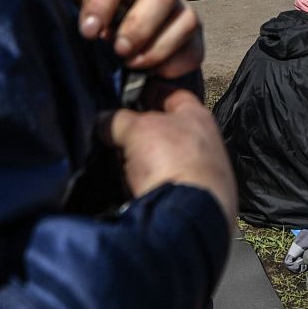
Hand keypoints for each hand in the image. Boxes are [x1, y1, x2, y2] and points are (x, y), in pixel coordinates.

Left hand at [78, 0, 203, 79]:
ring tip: (134, 64)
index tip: (89, 32)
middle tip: (120, 50)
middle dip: (140, 25)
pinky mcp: (196, 36)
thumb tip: (97, 34)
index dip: (101, 3)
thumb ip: (95, 25)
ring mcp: (182, 9)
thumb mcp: (96, 22)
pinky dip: (173, 65)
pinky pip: (193, 51)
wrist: (136, 45)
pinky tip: (153, 72)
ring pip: (186, 20)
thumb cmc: (109, 28)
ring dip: (158, 48)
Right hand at [107, 88, 237, 223]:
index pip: (171, 94)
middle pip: (165, 129)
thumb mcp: (137, 129)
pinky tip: (130, 188)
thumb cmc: (171, 160)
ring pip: (163, 160)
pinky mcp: (191, 202)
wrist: (187, 217)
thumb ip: (118, 120)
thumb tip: (103, 121)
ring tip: (116, 162)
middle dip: (140, 130)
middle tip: (112, 130)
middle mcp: (204, 143)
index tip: (128, 92)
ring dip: (141, 161)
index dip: (148, 91)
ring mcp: (201, 175)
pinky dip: (146, 185)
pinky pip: (162, 186)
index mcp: (197, 116)